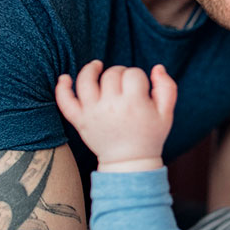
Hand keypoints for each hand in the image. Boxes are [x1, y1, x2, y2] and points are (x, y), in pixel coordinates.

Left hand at [55, 61, 176, 171]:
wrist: (129, 163)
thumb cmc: (150, 136)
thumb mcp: (166, 114)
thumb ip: (167, 87)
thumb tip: (157, 67)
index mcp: (134, 103)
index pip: (133, 73)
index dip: (139, 77)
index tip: (141, 88)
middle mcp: (111, 106)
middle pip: (111, 74)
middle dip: (120, 74)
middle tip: (126, 85)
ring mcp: (92, 113)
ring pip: (86, 80)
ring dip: (90, 69)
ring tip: (97, 66)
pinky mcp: (80, 121)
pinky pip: (65, 102)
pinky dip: (62, 88)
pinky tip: (64, 78)